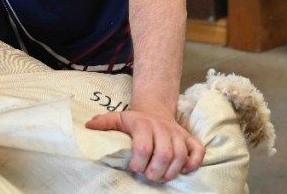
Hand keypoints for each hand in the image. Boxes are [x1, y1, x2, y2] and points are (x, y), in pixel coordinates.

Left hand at [86, 109, 204, 182]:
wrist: (155, 110)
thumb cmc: (135, 121)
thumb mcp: (118, 118)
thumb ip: (105, 123)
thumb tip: (88, 126)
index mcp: (143, 124)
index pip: (143, 147)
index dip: (139, 163)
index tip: (135, 168)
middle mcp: (162, 128)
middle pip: (165, 154)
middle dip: (156, 171)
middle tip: (149, 176)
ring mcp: (178, 133)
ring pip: (181, 155)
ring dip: (171, 171)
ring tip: (161, 176)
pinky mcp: (190, 138)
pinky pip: (198, 151)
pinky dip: (193, 163)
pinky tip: (183, 169)